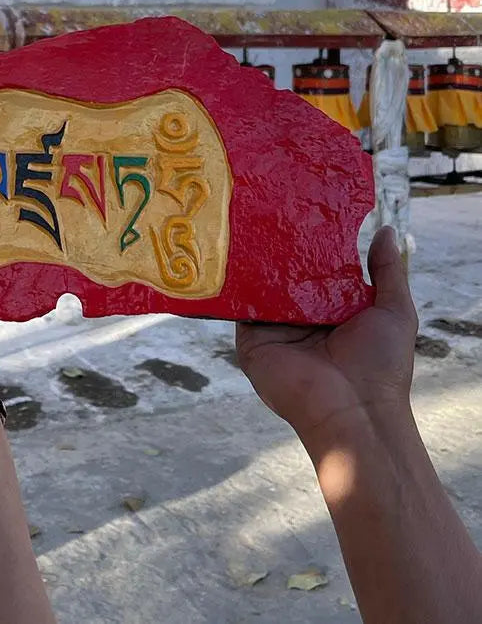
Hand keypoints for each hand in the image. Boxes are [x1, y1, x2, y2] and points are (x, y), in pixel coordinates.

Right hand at [236, 226, 417, 441]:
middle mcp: (301, 320)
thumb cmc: (380, 366)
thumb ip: (387, 271)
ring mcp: (275, 331)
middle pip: (285, 278)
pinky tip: (233, 261)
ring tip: (247, 228)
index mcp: (332, 312)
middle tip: (269, 214)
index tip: (303, 214)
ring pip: (260, 290)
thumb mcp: (394, 311)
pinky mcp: (252, 343)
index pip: (317, 272)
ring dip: (255, 266)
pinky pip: (241, 311)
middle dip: (279, 252)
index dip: (312, 246)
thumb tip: (385, 230)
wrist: (353, 412)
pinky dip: (236, 289)